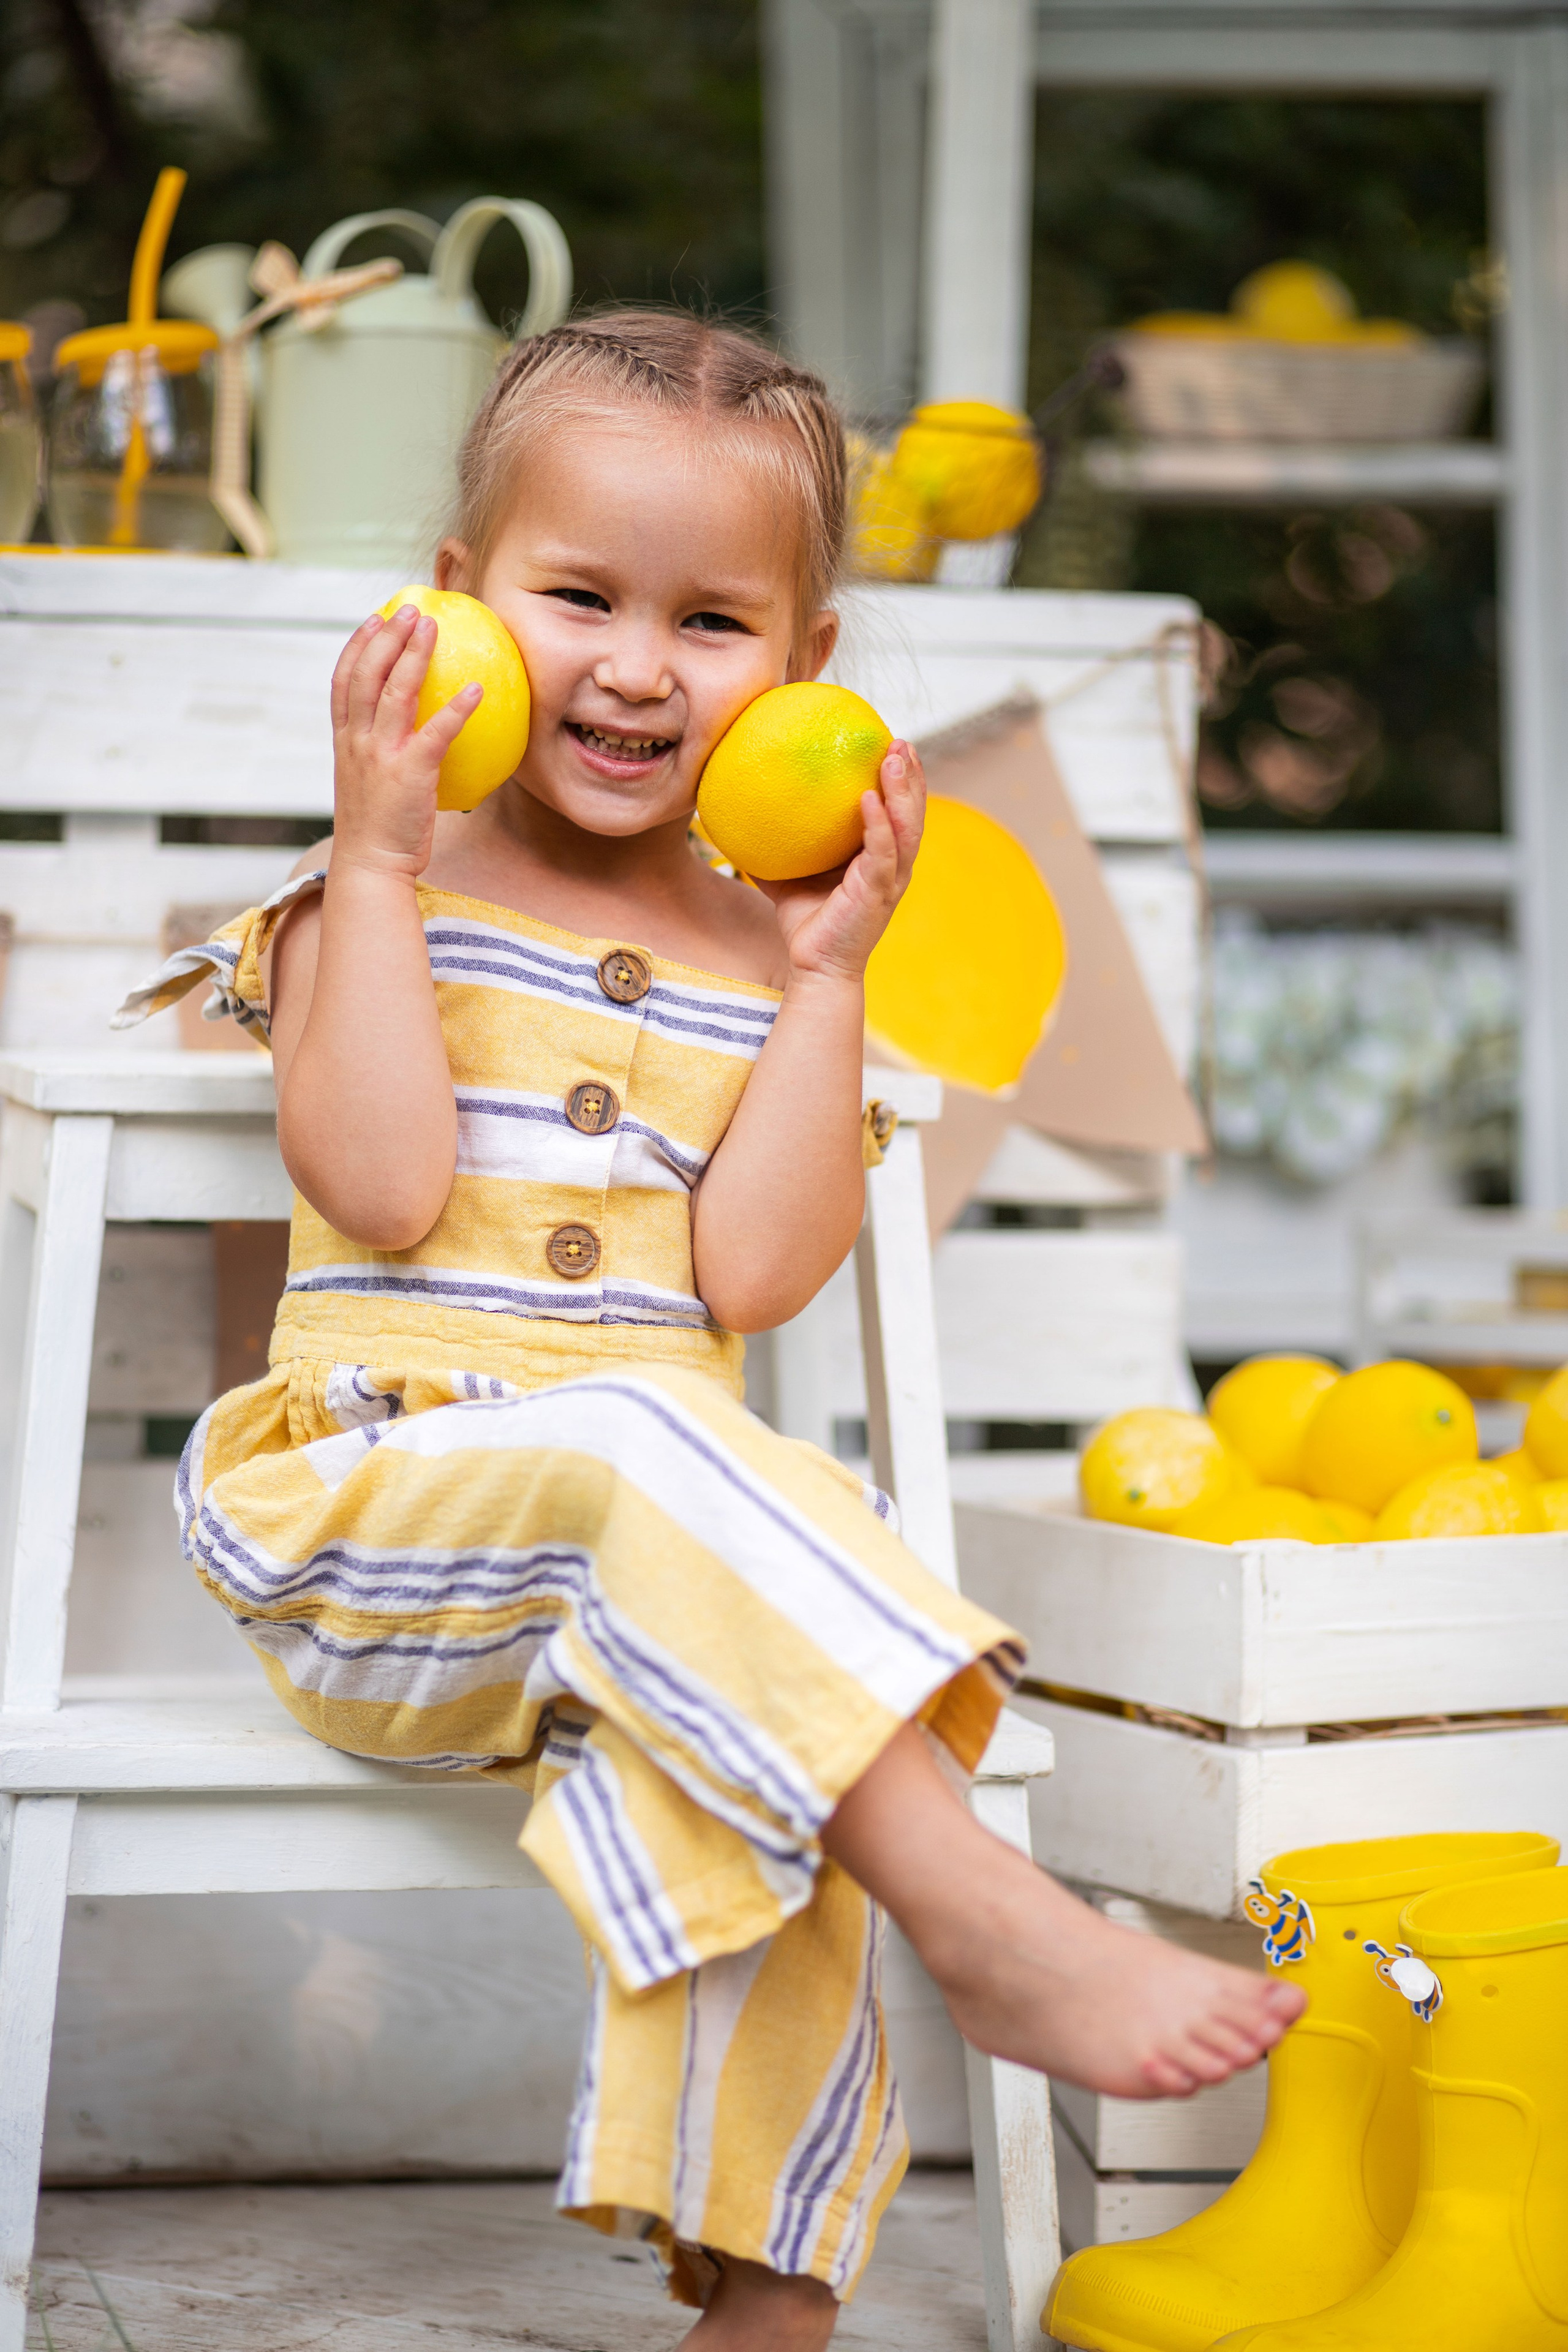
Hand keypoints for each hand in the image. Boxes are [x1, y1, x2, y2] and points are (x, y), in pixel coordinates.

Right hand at [329, 606, 482, 880]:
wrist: (370, 866)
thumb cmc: (377, 829)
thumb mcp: (369, 782)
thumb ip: (381, 754)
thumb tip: (412, 737)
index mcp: (344, 741)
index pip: (343, 681)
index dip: (357, 646)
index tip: (373, 620)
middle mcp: (357, 741)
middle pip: (366, 673)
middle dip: (386, 635)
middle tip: (410, 608)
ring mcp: (380, 754)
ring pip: (394, 691)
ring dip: (414, 654)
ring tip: (433, 626)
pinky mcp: (409, 772)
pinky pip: (436, 731)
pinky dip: (456, 707)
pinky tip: (477, 688)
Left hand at [755, 740, 924, 983]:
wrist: (814, 967)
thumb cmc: (806, 922)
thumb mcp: (788, 874)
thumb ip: (776, 845)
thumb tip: (742, 814)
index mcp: (881, 858)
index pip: (898, 811)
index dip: (900, 780)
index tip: (888, 744)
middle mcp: (893, 866)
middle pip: (913, 812)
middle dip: (911, 775)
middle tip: (900, 739)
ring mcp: (889, 879)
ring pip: (908, 826)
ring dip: (904, 789)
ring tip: (895, 755)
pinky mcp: (877, 893)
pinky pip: (882, 852)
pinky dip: (878, 824)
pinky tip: (867, 799)